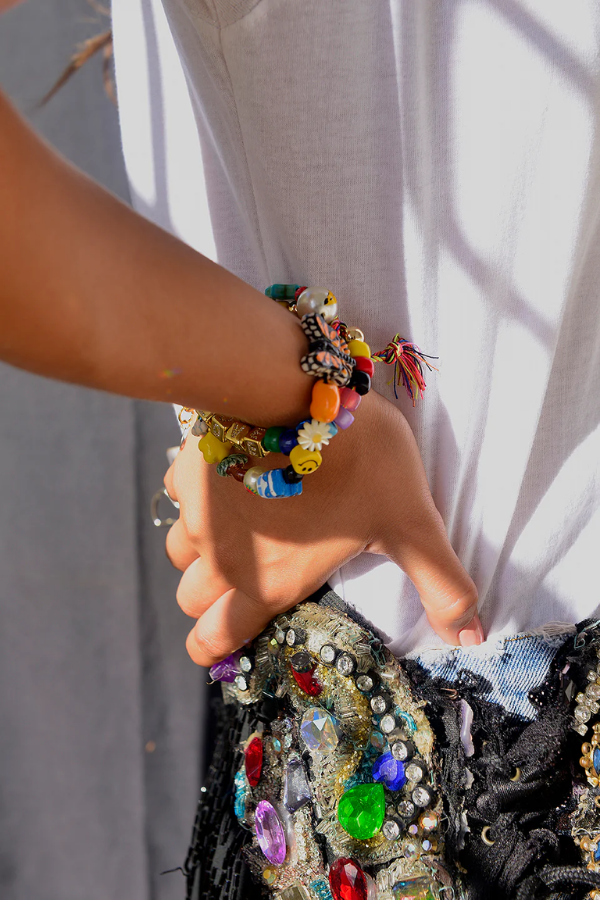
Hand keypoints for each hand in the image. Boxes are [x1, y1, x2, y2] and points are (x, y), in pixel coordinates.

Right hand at [164, 391, 481, 666]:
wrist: (299, 385)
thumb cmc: (357, 461)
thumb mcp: (410, 523)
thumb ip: (440, 584)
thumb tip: (471, 640)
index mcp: (269, 580)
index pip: (214, 638)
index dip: (212, 646)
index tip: (221, 639)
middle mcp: (223, 556)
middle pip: (190, 600)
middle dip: (210, 599)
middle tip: (241, 581)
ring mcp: (199, 511)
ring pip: (180, 550)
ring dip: (200, 551)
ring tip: (235, 531)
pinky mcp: (190, 468)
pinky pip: (179, 496)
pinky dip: (197, 497)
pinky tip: (226, 480)